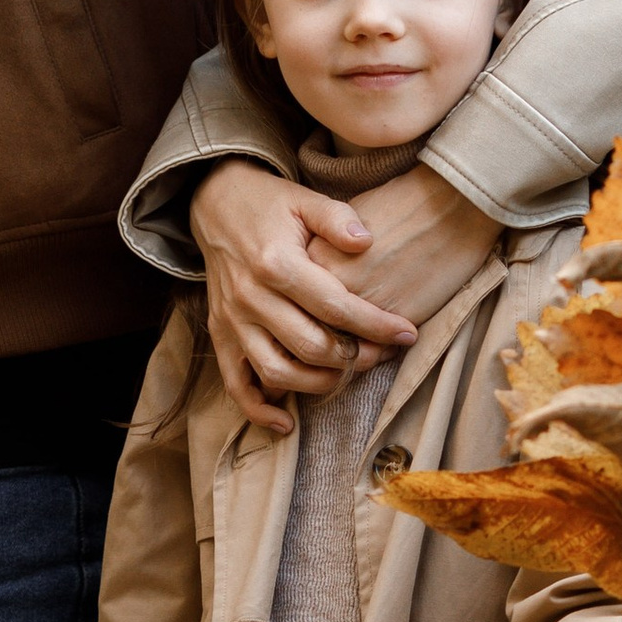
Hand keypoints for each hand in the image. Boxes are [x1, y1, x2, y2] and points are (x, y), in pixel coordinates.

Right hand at [193, 160, 420, 434]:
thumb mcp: (304, 199)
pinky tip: (287, 422)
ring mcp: (233, 321)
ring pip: (277, 372)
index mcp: (276, 263)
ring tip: (348, 373)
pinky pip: (236, 384)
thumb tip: (367, 242)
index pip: (335, 306)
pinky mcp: (221, 336)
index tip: (407, 333)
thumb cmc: (269, 204)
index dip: (375, 325)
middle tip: (383, 354)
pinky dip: (259, 410)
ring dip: (319, 383)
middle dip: (355, 357)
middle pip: (311, 346)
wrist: (214, 204)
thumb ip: (337, 217)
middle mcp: (251, 298)